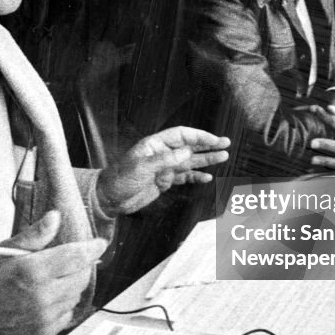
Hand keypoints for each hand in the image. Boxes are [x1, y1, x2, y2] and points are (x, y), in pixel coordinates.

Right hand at [0, 211, 107, 334]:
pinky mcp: (43, 333)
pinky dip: (63, 305)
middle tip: (70, 259)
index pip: (76, 257)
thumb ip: (34, 235)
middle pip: (80, 277)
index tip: (99, 243)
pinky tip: (47, 298)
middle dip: (80, 265)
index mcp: (34, 272)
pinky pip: (65, 315)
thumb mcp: (5, 250)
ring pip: (75, 296)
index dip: (92, 248)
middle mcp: (43, 297)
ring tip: (53, 279)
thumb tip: (55, 217)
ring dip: (71, 285)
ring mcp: (44, 319)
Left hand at [96, 127, 229, 215]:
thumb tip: (186, 152)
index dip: (199, 136)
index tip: (214, 139)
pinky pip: (183, 177)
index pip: (181, 135)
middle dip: (207, 145)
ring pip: (189, 161)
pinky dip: (195, 177)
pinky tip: (207, 177)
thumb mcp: (141, 168)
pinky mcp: (164, 181)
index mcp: (154, 145)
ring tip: (223, 157)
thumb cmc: (120, 179)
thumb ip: (165, 160)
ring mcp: (163, 168)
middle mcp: (161, 154)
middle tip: (225, 143)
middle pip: (188, 146)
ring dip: (206, 159)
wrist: (109, 199)